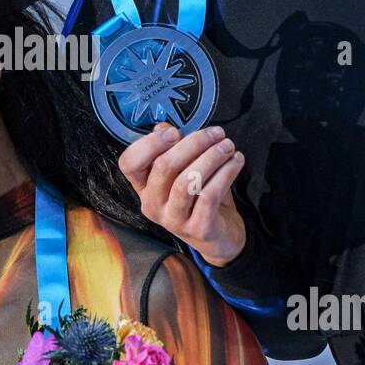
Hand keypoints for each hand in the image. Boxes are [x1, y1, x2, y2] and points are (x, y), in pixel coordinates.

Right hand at [118, 122, 246, 265]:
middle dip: (193, 143)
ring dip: (211, 157)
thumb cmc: (199, 198)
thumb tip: (163, 127)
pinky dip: (225, 174)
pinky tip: (235, 162)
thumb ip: (172, 149)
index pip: (129, 163)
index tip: (175, 132)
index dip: (149, 144)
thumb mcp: (184, 171)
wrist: (219, 237)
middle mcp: (152, 205)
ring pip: (188, 181)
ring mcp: (173, 220)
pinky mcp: (198, 228)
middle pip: (164, 167)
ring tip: (227, 146)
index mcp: (144, 187)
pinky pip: (209, 195)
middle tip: (216, 133)